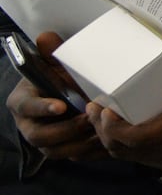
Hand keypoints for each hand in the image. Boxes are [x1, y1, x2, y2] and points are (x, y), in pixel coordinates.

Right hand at [7, 31, 102, 161]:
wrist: (64, 95)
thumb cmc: (57, 79)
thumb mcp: (54, 65)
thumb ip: (50, 53)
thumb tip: (46, 37)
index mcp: (22, 102)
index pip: (27, 107)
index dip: (42, 107)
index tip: (61, 105)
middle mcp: (28, 125)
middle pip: (40, 137)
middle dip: (66, 130)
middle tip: (89, 119)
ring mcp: (44, 141)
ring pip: (56, 151)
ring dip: (79, 143)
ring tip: (100, 132)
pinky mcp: (61, 150)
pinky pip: (73, 157)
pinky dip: (90, 152)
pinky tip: (107, 143)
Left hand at [86, 58, 161, 172]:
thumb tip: (153, 49)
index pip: (134, 136)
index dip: (109, 125)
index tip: (102, 105)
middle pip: (122, 149)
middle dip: (101, 130)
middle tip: (95, 108)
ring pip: (127, 156)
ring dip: (110, 139)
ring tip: (103, 119)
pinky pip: (138, 159)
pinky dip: (123, 147)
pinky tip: (120, 131)